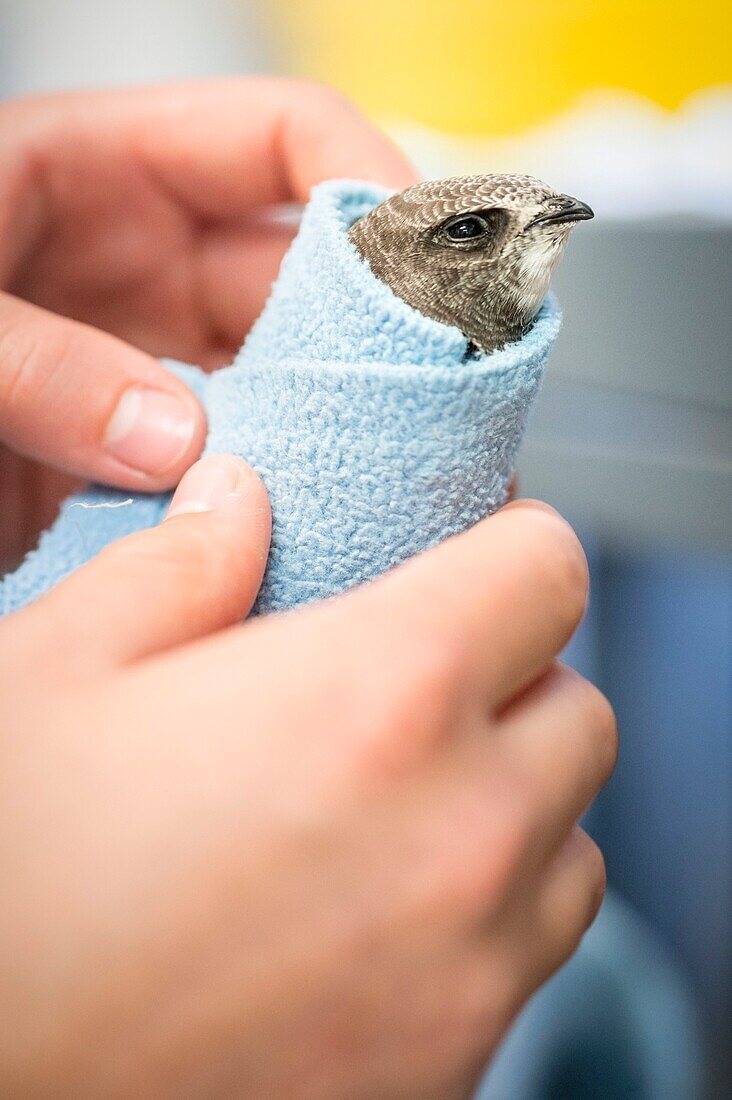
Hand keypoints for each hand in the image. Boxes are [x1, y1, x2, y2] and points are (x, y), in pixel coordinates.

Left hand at [0, 79, 415, 565]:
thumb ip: (31, 364)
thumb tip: (173, 438)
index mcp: (91, 168)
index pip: (280, 138)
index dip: (374, 185)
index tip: (436, 270)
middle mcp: (133, 252)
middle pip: (304, 265)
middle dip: (380, 321)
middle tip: (443, 397)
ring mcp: (136, 343)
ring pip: (283, 364)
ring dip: (337, 411)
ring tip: (397, 469)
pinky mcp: (126, 430)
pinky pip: (232, 439)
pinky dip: (273, 473)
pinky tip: (306, 515)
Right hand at [0, 455, 615, 1098]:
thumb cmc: (12, 889)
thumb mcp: (54, 676)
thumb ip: (175, 565)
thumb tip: (235, 500)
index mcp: (376, 699)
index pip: (547, 571)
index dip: (515, 541)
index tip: (477, 551)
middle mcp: (459, 835)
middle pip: (576, 709)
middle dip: (516, 675)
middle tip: (422, 679)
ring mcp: (471, 969)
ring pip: (569, 838)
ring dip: (512, 798)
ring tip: (405, 798)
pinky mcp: (454, 1069)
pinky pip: (529, 952)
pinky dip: (490, 908)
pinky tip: (381, 905)